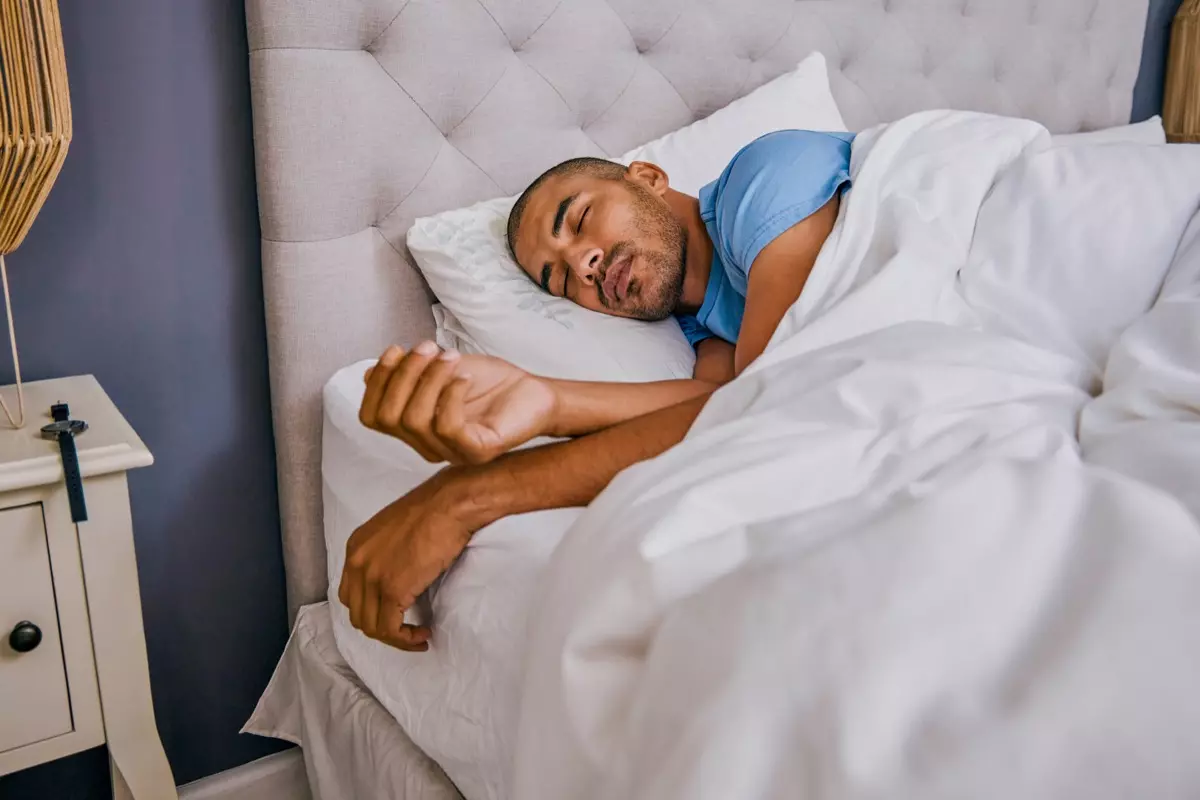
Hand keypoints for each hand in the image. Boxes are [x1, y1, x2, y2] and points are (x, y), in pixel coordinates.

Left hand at [338, 469, 477, 650]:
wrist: (450, 505)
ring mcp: (372, 577)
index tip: (394, 614)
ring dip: (395, 638)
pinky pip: (390, 630)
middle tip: (406, 629)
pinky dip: (405, 639)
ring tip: (417, 635)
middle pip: (357, 613)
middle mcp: (357, 563)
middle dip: (381, 627)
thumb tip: (398, 576)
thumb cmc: (434, 511)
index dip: (371, 610)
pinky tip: (422, 634)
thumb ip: (386, 554)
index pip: (351, 593)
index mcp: (356, 547)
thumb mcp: (395, 531)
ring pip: (371, 627)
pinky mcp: (393, 590)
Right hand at [360, 342, 558, 464]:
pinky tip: (465, 378)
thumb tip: (368, 374)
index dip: (378, 382)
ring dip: (429, 379)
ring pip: (414, 421)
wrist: (533, 392)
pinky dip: (451, 396)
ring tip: (451, 357)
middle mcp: (428, 447)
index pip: (372, 417)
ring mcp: (452, 453)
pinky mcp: (478, 452)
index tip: (396, 348)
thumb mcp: (439, 371)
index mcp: (414, 430)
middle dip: (403, 375)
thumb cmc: (488, 383)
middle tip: (429, 346)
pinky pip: (447, 428)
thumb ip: (406, 374)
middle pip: (389, 418)